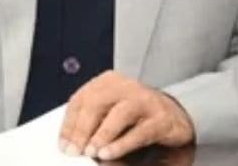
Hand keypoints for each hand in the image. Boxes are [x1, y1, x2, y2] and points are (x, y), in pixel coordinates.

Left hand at [59, 71, 194, 160]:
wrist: (174, 119)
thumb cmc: (135, 118)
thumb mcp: (109, 116)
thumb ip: (92, 125)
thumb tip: (73, 145)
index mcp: (107, 82)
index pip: (81, 99)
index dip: (69, 124)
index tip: (63, 145)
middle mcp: (126, 87)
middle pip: (97, 102)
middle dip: (82, 129)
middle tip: (74, 151)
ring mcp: (146, 100)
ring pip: (119, 113)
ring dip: (102, 135)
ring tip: (91, 152)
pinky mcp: (162, 119)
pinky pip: (140, 131)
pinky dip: (122, 144)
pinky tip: (109, 153)